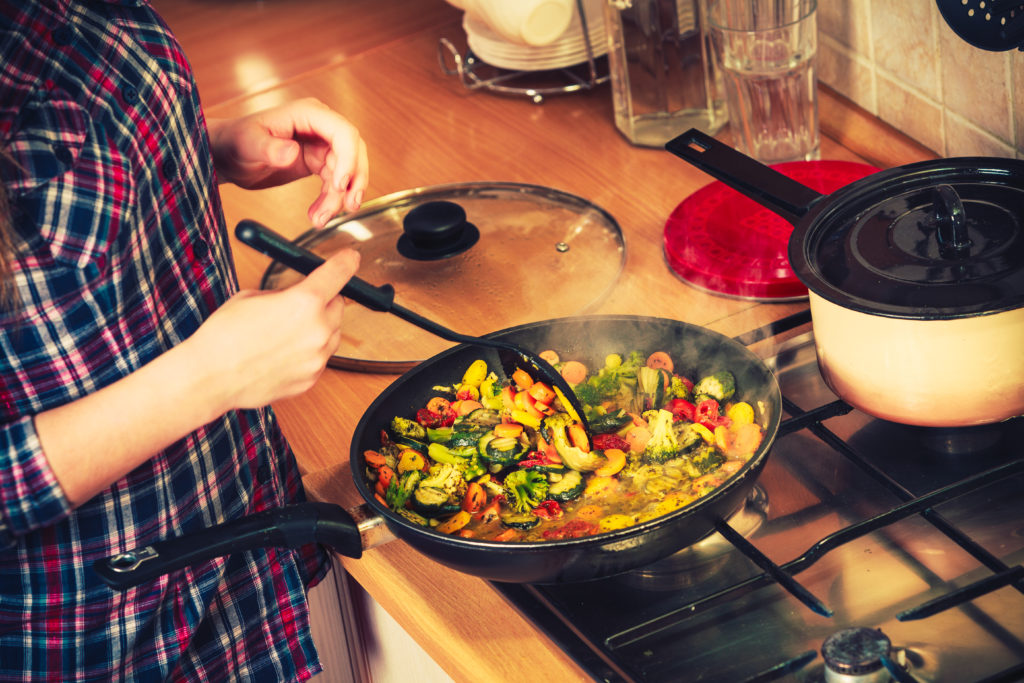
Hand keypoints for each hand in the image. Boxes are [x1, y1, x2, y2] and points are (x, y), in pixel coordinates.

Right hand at [184, 248, 360, 411]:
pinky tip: (282, 353)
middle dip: (323, 301)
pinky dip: (308, 353)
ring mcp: (317, 357)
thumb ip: (286, 292)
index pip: (339, 273)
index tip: (350, 259)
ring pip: (332, 334)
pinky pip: (320, 358)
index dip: (346, 262)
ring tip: (284, 333)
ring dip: (317, 328)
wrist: (210, 377)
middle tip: (298, 305)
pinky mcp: (311, 378)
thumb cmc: (224, 336)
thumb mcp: (253, 296)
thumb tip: (300, 292)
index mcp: (304, 301)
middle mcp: (318, 330)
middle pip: (338, 306)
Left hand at [209, 98, 368, 226]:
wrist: (227, 155)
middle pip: (354, 153)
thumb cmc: (234, 141)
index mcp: (308, 114)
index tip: (339, 185)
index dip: (349, 159)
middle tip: (347, 206)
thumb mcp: (248, 144)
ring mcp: (321, 145)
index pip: (344, 133)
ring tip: (321, 218)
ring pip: (347, 172)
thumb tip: (291, 153)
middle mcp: (320, 127)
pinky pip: (335, 183)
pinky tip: (317, 215)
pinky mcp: (317, 163)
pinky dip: (330, 201)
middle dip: (353, 181)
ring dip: (340, 197)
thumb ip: (269, 148)